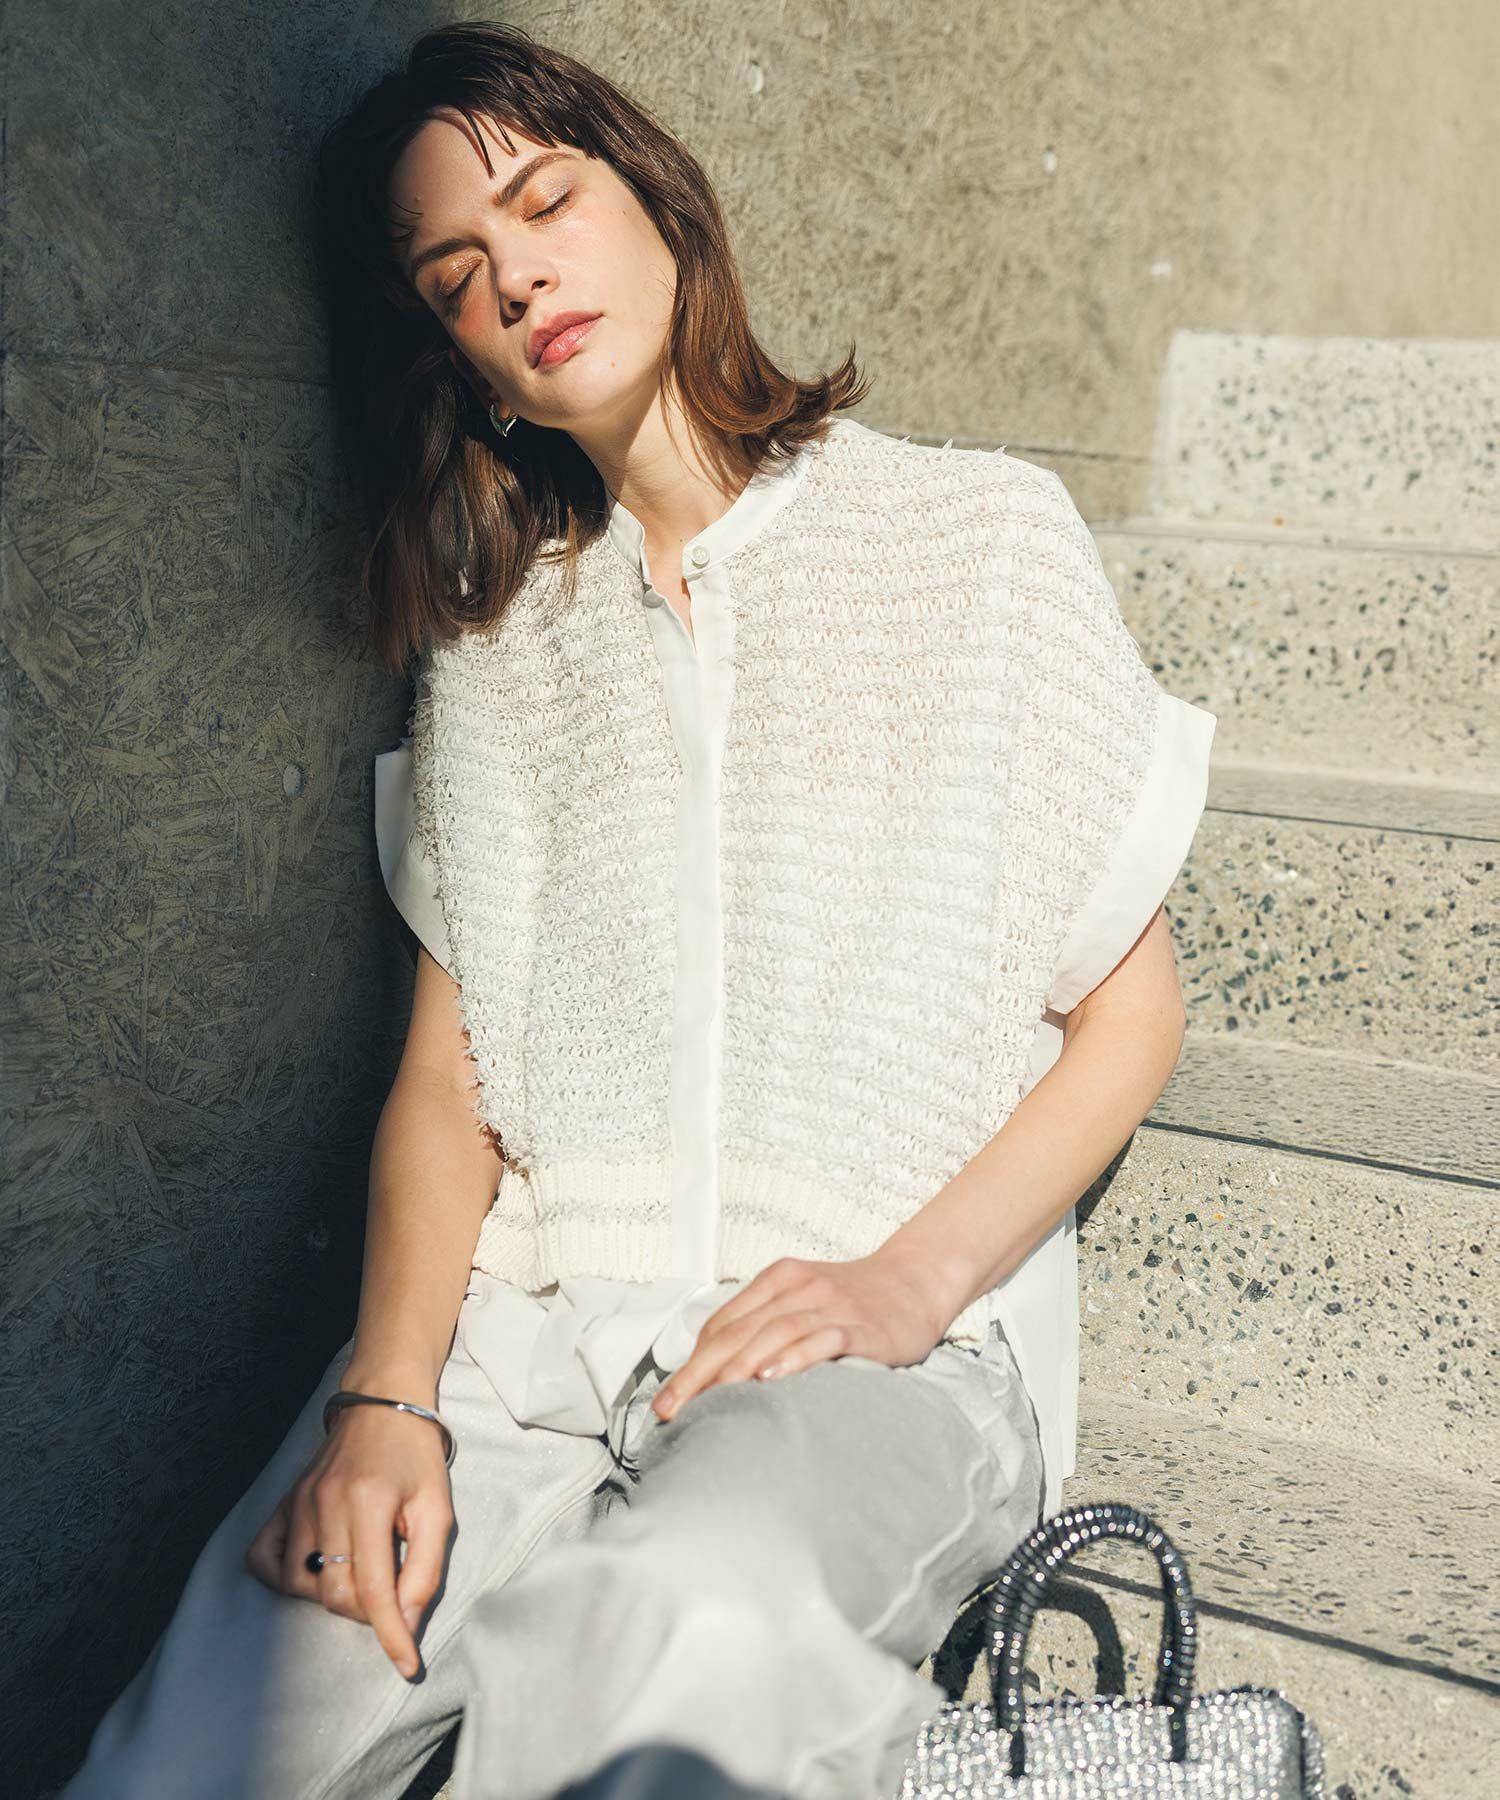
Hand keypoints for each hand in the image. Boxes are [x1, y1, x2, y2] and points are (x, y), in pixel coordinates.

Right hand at [243, 1400, 453, 1679]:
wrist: (383, 1404)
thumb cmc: (416, 1456)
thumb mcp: (438, 1508)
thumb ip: (426, 1568)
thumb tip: (406, 1623)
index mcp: (369, 1501)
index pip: (375, 1589)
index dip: (391, 1635)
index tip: (407, 1666)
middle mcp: (325, 1503)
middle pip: (337, 1594)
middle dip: (370, 1611)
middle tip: (393, 1591)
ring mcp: (298, 1503)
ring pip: (303, 1586)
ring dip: (334, 1597)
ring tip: (361, 1575)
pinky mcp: (283, 1503)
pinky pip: (265, 1560)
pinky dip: (286, 1578)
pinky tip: (315, 1571)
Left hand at [652, 1250, 945, 1421]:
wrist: (914, 1282)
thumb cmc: (850, 1300)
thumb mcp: (801, 1300)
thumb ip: (763, 1326)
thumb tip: (714, 1376)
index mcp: (777, 1280)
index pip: (722, 1324)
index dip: (690, 1364)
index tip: (666, 1402)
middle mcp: (798, 1288)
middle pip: (737, 1332)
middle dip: (698, 1374)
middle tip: (671, 1412)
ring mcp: (830, 1305)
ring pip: (774, 1334)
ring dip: (738, 1368)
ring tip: (711, 1399)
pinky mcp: (861, 1327)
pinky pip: (823, 1340)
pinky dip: (794, 1358)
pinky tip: (772, 1378)